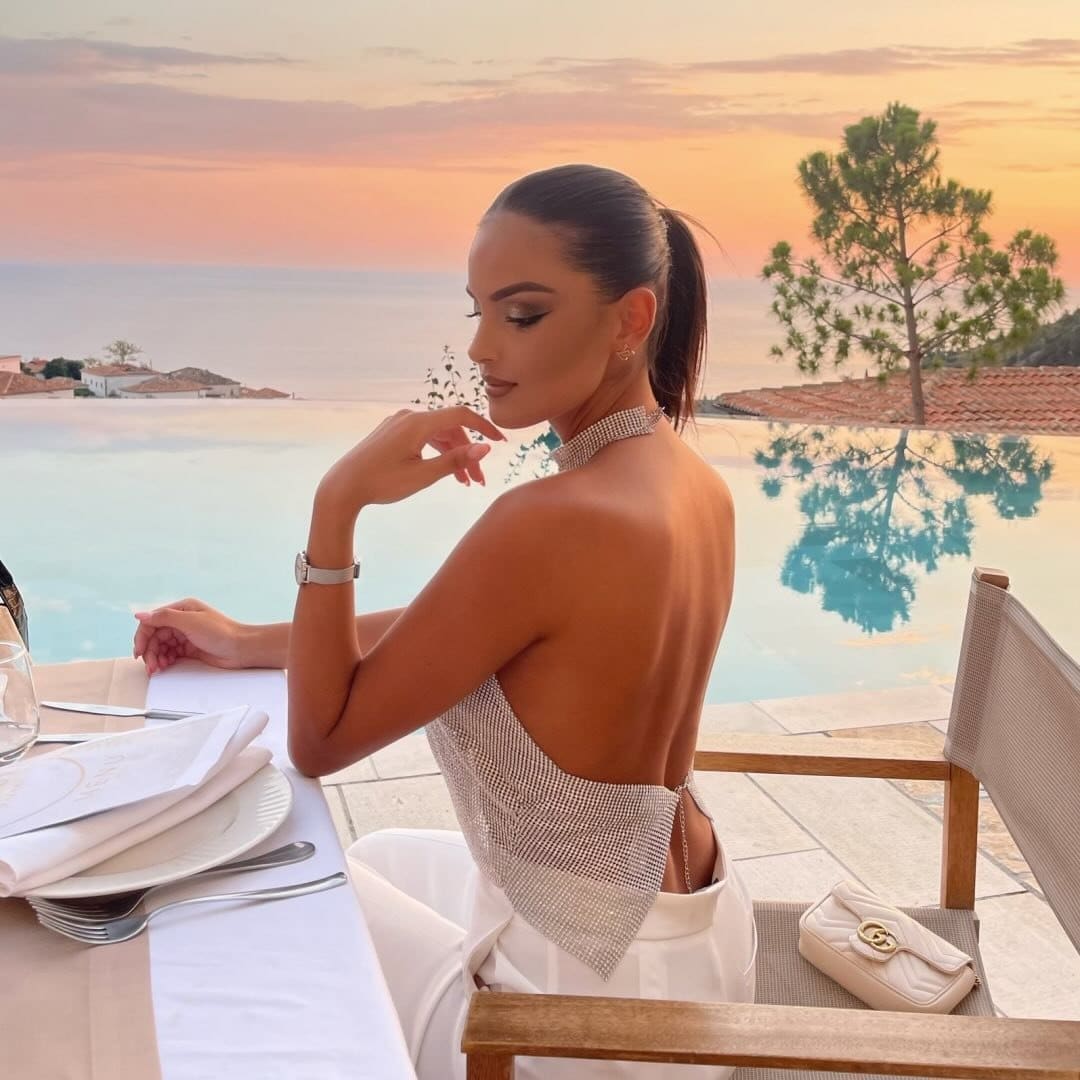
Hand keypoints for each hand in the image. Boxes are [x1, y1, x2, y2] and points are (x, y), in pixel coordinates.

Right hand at [133, 598, 249, 674]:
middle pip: (155, 636)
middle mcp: (182, 621)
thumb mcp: (190, 622)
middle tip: (150, 666)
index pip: (153, 621)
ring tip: (157, 668)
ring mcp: (185, 635)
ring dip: (156, 657)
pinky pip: (170, 654)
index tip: (139, 652)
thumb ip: (164, 618)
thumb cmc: (221, 632)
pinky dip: (165, 660)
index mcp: (182, 609)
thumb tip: (140, 614)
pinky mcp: (189, 649)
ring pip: (161, 646)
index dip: (143, 636)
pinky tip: (165, 666)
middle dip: (150, 651)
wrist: (241, 649)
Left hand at [317, 406, 505, 514]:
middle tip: (480, 480)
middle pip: (451, 429)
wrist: (343, 487)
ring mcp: (399, 424)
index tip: (501, 442)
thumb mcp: (423, 475)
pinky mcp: (392, 433)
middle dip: (468, 453)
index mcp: (418, 423)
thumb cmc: (381, 482)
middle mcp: (409, 417)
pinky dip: (437, 453)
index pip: (462, 415)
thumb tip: (486, 448)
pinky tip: (445, 473)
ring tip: (465, 482)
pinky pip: (423, 438)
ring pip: (438, 436)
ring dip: (454, 456)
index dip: (485, 427)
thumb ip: (456, 460)